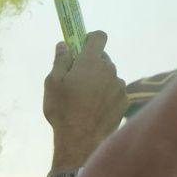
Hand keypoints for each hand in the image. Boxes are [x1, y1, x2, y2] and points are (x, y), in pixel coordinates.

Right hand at [43, 30, 126, 165]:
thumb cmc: (62, 110)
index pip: (98, 37)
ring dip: (99, 82)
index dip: (89, 38)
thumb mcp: (52, 84)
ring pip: (108, 76)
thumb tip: (64, 45)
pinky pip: (114, 92)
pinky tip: (94, 110)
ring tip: (84, 101)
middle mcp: (109, 70)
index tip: (80, 46)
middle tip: (75, 80)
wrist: (81, 140)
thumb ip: (60, 61)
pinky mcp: (125, 100)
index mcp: (90, 62)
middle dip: (90, 64)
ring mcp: (119, 85)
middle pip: (102, 58)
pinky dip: (106, 96)